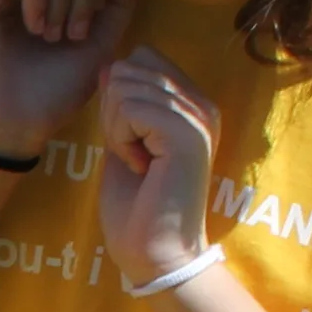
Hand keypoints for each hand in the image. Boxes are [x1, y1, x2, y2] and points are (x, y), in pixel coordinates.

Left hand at [95, 47, 223, 286]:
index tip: (128, 138)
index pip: (143, 57)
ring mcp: (198, 116)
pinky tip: (139, 167)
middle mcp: (202, 104)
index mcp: (191, 104)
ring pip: (126, 85)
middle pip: (130, 66)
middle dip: (112, 111)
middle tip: (131, 153)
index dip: (118, 94)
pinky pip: (130, 109)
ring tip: (137, 163)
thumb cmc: (137, 208)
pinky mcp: (188, 133)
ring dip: (115, 128)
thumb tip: (109, 65)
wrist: (155, 254)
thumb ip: (120, 106)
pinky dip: (120, 140)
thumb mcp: (122, 143)